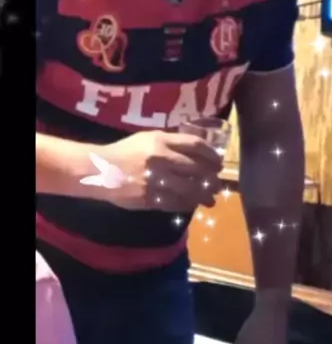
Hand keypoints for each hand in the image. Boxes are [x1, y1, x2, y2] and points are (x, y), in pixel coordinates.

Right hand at [96, 130, 222, 210]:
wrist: (100, 170)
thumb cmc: (125, 152)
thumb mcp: (147, 138)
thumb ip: (170, 142)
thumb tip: (196, 151)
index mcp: (161, 141)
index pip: (195, 146)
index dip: (211, 155)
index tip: (218, 162)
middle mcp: (161, 158)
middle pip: (197, 168)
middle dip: (211, 177)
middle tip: (217, 182)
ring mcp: (155, 180)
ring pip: (189, 189)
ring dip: (203, 195)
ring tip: (211, 198)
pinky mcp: (149, 198)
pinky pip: (175, 203)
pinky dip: (188, 204)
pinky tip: (193, 205)